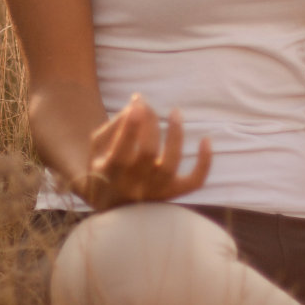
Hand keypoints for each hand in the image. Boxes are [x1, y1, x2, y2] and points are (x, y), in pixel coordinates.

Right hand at [74, 93, 211, 209]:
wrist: (110, 202)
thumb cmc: (104, 165)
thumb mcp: (98, 146)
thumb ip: (114, 124)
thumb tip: (138, 104)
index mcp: (111, 173)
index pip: (122, 150)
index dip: (131, 126)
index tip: (137, 102)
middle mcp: (133, 186)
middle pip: (147, 153)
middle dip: (150, 123)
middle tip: (146, 105)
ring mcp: (155, 191)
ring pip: (171, 165)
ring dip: (175, 136)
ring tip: (175, 112)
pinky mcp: (172, 193)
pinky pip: (194, 182)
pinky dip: (204, 162)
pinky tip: (206, 140)